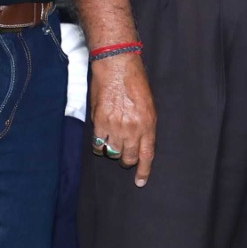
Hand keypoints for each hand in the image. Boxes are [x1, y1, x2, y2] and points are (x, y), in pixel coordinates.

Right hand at [88, 52, 156, 185]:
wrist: (117, 66)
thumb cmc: (134, 81)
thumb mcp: (148, 104)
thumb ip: (144, 124)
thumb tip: (139, 141)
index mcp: (148, 123)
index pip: (146, 154)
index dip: (143, 170)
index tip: (140, 182)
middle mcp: (133, 128)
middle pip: (128, 157)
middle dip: (127, 159)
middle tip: (125, 153)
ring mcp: (115, 126)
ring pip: (113, 153)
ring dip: (113, 150)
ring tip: (113, 140)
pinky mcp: (99, 122)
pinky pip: (98, 145)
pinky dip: (99, 145)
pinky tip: (101, 139)